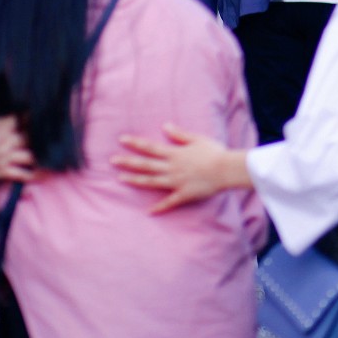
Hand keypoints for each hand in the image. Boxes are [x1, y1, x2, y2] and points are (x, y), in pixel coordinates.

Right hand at [0, 101, 34, 183]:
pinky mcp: (1, 171)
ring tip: (43, 155)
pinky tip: (36, 174)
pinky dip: (29, 175)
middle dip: (36, 136)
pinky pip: (20, 174)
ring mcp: (7, 157)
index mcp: (4, 127)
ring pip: (30, 156)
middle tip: (41, 135)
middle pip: (30, 137)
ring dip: (37, 155)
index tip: (34, 115)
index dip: (28, 116)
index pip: (22, 119)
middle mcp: (9, 142)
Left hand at [112, 124, 249, 212]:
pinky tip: (149, 212)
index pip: (150, 147)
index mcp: (175, 154)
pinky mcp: (183, 194)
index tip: (121, 140)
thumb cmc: (215, 152)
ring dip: (135, 180)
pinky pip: (169, 202)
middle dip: (128, 162)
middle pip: (146, 164)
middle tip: (112, 160)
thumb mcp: (197, 139)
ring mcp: (176, 182)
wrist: (226, 169)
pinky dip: (159, 207)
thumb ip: (180, 134)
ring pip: (151, 181)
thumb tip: (165, 125)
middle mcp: (171, 168)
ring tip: (121, 178)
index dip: (135, 143)